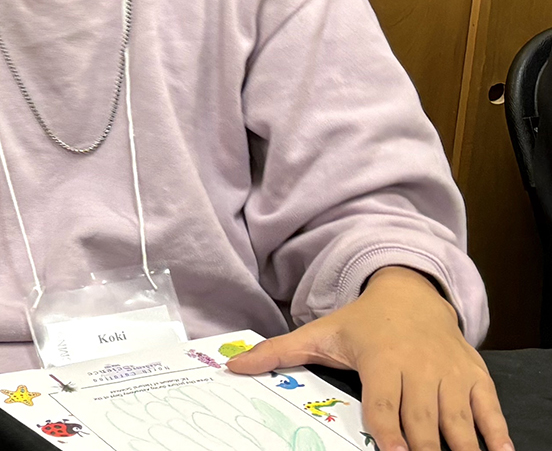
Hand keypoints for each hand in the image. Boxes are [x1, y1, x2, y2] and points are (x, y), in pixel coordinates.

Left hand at [227, 266, 508, 450]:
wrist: (412, 294)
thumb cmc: (362, 324)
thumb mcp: (319, 333)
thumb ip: (278, 352)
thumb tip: (232, 367)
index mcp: (381, 360)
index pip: (385, 404)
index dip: (390, 431)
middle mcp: (419, 367)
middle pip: (423, 418)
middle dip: (426, 447)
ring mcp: (450, 373)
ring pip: (458, 417)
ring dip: (462, 446)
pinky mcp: (475, 376)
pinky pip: (490, 408)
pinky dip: (496, 433)